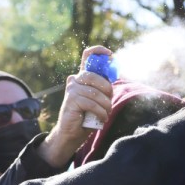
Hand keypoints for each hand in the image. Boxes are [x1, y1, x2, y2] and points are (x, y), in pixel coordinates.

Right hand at [38, 45, 113, 166]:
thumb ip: (103, 88)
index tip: (110, 55)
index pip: (87, 55)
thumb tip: (114, 77)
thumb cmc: (87, 116)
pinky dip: (100, 112)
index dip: (98, 51)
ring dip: (105, 105)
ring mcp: (71, 89)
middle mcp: (75, 79)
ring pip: (95, 93)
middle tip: (109, 101)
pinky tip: (101, 118)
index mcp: (83, 77)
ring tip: (105, 113)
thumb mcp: (98, 99)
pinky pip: (91, 103)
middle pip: (95, 76)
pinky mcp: (71, 99)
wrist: (73, 133)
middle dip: (107, 90)